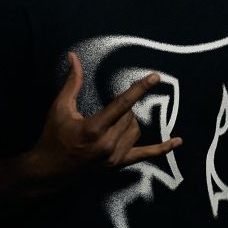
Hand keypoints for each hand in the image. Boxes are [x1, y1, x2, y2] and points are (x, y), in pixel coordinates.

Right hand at [29, 52, 180, 179]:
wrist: (49, 170)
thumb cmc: (53, 137)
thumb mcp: (60, 108)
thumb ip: (72, 82)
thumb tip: (73, 57)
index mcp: (94, 129)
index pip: (122, 104)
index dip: (139, 89)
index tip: (155, 77)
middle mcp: (107, 144)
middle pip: (130, 116)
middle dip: (122, 108)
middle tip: (107, 110)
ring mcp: (114, 156)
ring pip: (136, 130)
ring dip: (129, 121)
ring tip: (112, 121)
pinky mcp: (118, 164)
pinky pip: (145, 155)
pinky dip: (162, 149)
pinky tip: (178, 141)